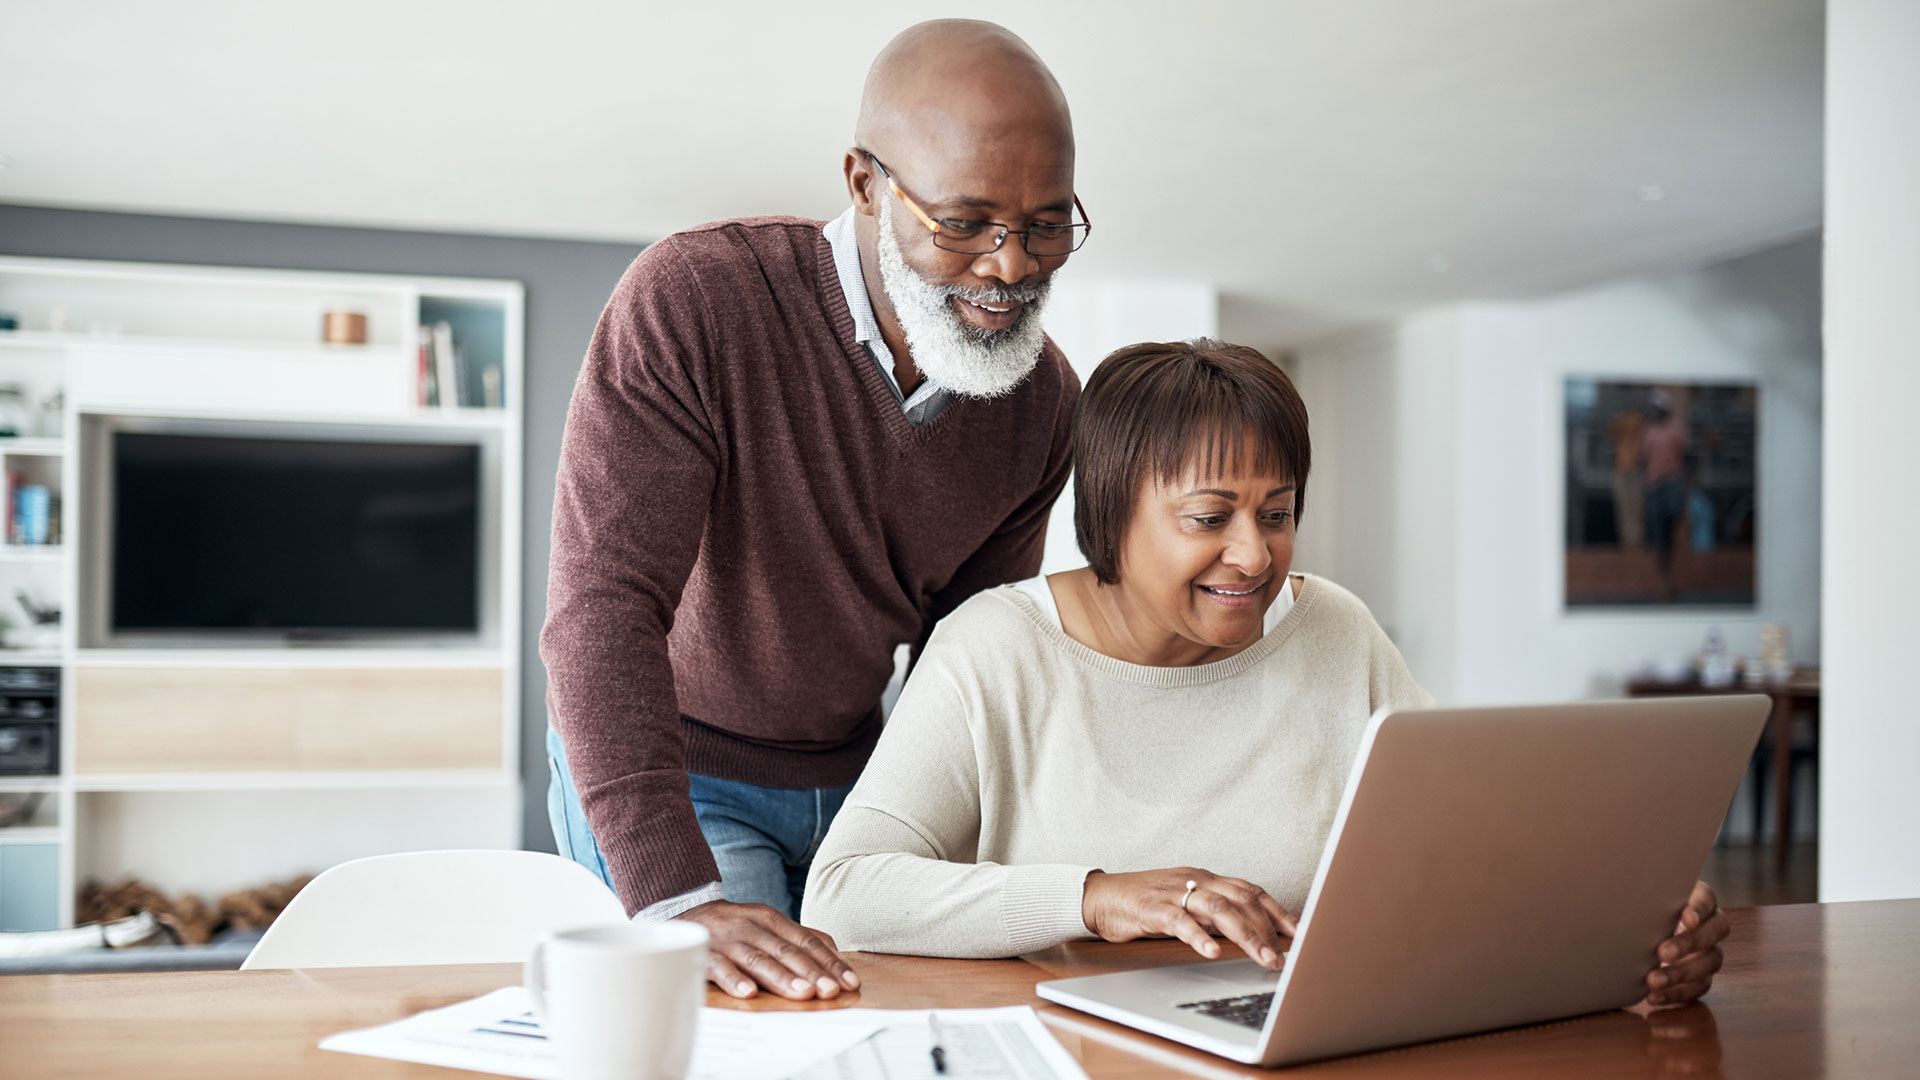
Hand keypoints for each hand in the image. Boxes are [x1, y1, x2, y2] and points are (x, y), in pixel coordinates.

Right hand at [676, 900, 860, 1000]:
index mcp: (771, 919)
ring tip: (801, 993)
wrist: (685, 914)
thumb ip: (797, 936)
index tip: (849, 982)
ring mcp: (728, 940)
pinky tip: (748, 992)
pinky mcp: (704, 954)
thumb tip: (834, 949)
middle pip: (786, 951)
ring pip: (758, 960)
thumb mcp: (767, 923)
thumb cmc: (734, 927)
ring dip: (781, 977)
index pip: (807, 942)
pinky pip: (719, 967)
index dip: (830, 962)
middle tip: (830, 990)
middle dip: (811, 972)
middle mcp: (752, 927)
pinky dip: (734, 980)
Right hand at [1082, 868, 1294, 970]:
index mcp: (1206, 879)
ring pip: (1218, 908)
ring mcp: (1174, 892)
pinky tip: (1211, 952)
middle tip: (1284, 956)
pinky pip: (1180, 921)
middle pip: (1242, 899)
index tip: (1299, 933)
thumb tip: (1250, 934)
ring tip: (1262, 958)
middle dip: (1268, 929)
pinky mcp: (1152, 908)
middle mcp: (1195, 881)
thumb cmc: (1145, 903)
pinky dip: (1198, 936)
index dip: (1278, 911)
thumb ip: (1214, 914)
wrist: (1100, 897)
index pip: (1251, 891)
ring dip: (1245, 935)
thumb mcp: (1186, 903)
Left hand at [1645, 881, 1726, 1006]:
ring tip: (1652, 981)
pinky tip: (1653, 997)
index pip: (1707, 899)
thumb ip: (1638, 892)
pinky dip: (1676, 994)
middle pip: (1715, 932)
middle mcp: (1709, 926)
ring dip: (1681, 974)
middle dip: (1689, 943)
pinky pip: (1698, 988)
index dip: (1700, 909)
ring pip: (1709, 963)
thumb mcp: (1638, 896)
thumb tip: (1613, 882)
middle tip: (1661, 952)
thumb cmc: (1637, 908)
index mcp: (1697, 900)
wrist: (1636, 934)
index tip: (1686, 918)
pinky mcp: (1702, 977)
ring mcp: (1709, 952)